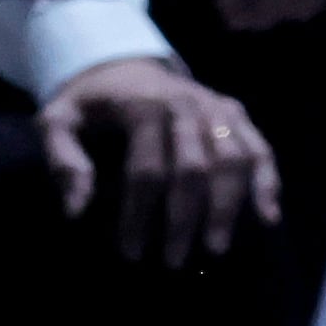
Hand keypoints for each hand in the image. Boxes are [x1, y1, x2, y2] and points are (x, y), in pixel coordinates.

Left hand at [37, 57, 280, 265]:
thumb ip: (63, 160)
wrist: (123, 64)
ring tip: (215, 247)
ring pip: (233, 161)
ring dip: (228, 208)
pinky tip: (269, 215)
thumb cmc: (89, 103)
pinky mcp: (235, 112)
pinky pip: (260, 148)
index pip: (147, 170)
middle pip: (195, 170)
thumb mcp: (57, 120)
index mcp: (144, 108)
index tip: (130, 251)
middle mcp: (188, 105)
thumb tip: (76, 211)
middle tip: (174, 261)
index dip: (139, 215)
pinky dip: (268, 181)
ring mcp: (217, 108)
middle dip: (185, 220)